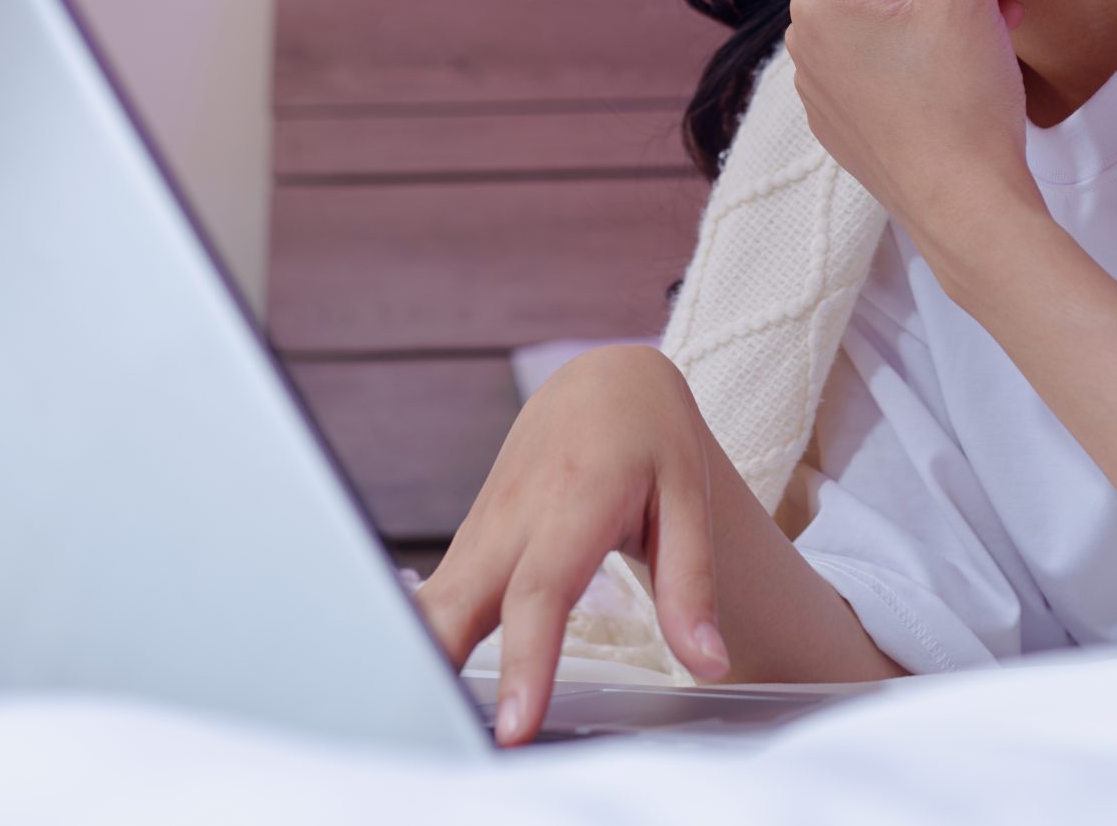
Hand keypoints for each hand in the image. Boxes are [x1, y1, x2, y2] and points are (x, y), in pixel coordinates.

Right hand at [410, 345, 731, 745]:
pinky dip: (417, 642)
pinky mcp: (471, 543)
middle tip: (428, 738)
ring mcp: (483, 529)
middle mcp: (513, 518)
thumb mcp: (689, 498)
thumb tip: (709, 661)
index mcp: (571, 503)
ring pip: (432, 602)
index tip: (513, 725)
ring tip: (408, 731)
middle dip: (432, 668)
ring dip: (413, 661)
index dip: (523, 662)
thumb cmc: (648, 436)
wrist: (604, 379)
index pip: (539, 595)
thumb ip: (692, 585)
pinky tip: (410, 690)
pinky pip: (434, 599)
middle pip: (456, 603)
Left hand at [784, 0, 1056, 256]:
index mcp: (814, 2)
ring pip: (906, 27)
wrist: (969, 213)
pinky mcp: (849, 129)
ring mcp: (823, 92)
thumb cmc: (963, 101)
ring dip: (968, 13)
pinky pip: (896, 70)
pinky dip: (941, 56)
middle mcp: (803, 46)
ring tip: (1021, 23)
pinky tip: (986, 62)